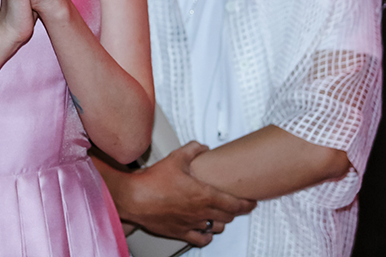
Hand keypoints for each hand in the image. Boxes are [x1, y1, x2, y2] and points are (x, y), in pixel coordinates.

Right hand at [124, 141, 256, 246]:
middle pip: (228, 216)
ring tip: (221, 215)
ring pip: (217, 227)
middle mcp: (201, 212)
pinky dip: (207, 236)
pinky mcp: (180, 232)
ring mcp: (192, 224)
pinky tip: (206, 231)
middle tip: (236, 204)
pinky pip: (201, 239)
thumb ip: (193, 150)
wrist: (134, 198)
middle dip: (235, 210)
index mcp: (204, 195)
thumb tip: (202, 147)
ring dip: (222, 221)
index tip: (251, 202)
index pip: (235, 204)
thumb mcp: (175, 158)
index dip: (247, 204)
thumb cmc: (153, 181)